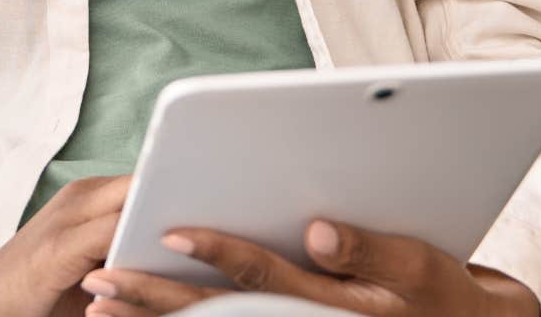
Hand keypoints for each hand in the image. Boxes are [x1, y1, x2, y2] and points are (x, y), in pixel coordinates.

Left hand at [77, 219, 540, 316]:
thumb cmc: (443, 293)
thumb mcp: (422, 269)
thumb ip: (372, 252)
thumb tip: (320, 233)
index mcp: (336, 303)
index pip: (263, 277)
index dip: (215, 253)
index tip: (167, 231)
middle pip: (217, 313)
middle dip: (154, 298)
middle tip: (97, 283)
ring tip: (100, 306)